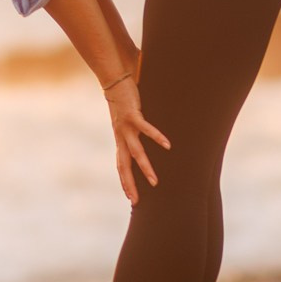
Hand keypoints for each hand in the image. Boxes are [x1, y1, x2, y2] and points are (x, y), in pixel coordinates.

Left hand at [103, 74, 169, 204]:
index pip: (120, 165)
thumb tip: (144, 139)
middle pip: (124, 165)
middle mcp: (121, 136)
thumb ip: (135, 130)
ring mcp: (125, 127)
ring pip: (135, 152)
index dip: (124, 181)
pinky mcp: (133, 114)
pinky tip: (167, 146)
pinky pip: (146, 129)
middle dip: (129, 183)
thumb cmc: (124, 100)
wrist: (113, 80)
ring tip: (155, 182)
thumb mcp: (128, 120)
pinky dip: (156, 137)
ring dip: (145, 168)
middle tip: (136, 201)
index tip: (130, 198)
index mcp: (120, 139)